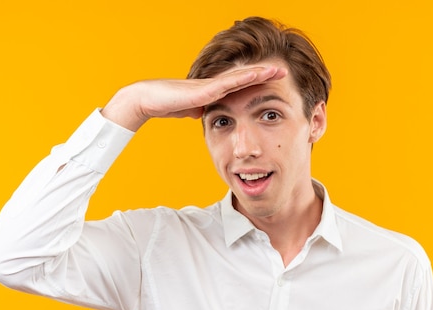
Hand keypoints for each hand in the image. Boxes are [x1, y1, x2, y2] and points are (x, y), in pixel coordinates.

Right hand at [101, 65, 286, 130]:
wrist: (148, 100)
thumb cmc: (166, 104)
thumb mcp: (190, 110)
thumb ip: (200, 110)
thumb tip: (206, 115)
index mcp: (213, 92)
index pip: (241, 86)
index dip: (258, 83)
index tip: (274, 83)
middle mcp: (215, 85)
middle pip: (245, 78)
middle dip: (265, 75)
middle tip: (284, 71)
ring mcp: (211, 85)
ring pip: (241, 77)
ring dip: (260, 73)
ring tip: (278, 70)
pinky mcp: (205, 90)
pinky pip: (229, 84)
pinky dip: (244, 78)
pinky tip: (258, 75)